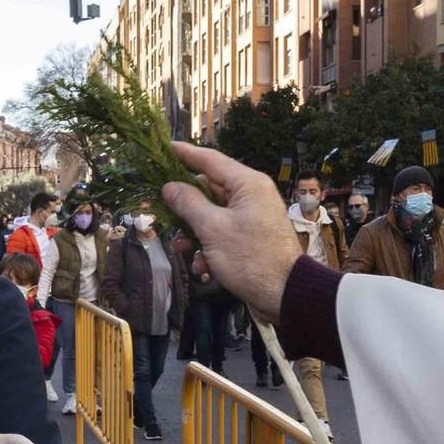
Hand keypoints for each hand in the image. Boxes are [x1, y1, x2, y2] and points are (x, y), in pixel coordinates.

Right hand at [164, 143, 300, 324]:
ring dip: (194, 232)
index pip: (210, 159)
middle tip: (158, 208)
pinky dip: (209, 248)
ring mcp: (252, 217)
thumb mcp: (213, 228)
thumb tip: (170, 187)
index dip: (184, 153)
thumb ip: (188, 203)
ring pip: (212, 215)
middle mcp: (252, 195)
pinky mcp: (251, 238)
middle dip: (184, 205)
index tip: (163, 149)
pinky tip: (202, 268)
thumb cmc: (250, 257)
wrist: (285, 294)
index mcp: (247, 184)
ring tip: (181, 248)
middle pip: (209, 189)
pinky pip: (222, 233)